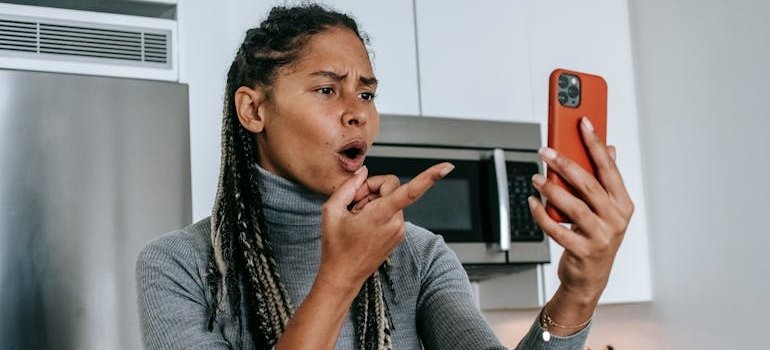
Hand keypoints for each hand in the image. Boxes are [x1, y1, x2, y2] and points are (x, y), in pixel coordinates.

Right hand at [317, 163, 454, 292]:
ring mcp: (399, 230)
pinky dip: (378, 211)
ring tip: (356, 217)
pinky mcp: (399, 234)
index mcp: (381, 216)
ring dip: (373, 201)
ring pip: (391, 198)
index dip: (430, 177)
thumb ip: (348, 186)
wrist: (343, 276)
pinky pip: (392, 210)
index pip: (411, 191)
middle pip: (391, 187)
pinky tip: (363, 223)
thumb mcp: (331, 211)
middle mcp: (396, 223)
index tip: (448, 167)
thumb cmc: (335, 246)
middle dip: (371, 188)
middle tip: (353, 203)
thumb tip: (364, 172)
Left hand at [529, 117, 633, 302]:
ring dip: (551, 189)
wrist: (590, 278)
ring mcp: (600, 236)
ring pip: (573, 206)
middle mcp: (615, 219)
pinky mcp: (583, 251)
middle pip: (589, 185)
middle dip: (566, 164)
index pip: (609, 168)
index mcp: (623, 204)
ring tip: (536, 177)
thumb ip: (606, 180)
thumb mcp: (606, 209)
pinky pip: (558, 230)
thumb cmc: (595, 237)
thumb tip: (610, 148)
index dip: (595, 143)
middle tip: (546, 150)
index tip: (583, 122)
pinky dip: (542, 215)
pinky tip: (532, 203)